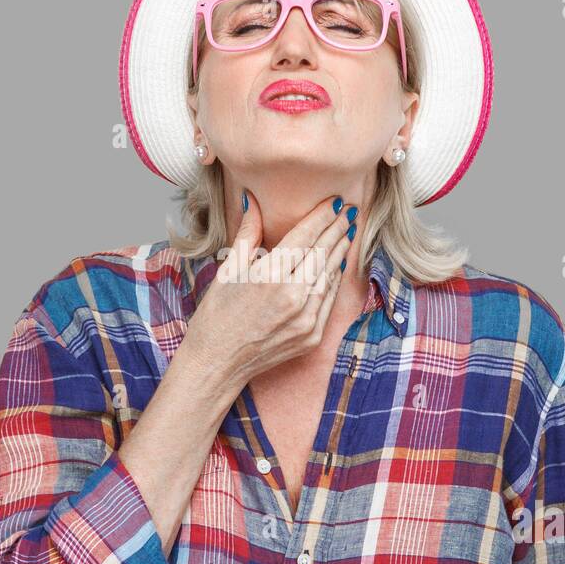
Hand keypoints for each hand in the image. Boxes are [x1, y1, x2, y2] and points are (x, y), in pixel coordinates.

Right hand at [183, 190, 353, 389]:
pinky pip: (328, 301)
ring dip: (340, 253)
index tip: (334, 203)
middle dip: (337, 230)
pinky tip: (337, 265)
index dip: (321, 217)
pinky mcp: (312, 336)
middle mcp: (292, 296)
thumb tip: (253, 201)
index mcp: (269, 276)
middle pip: (322, 254)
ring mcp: (305, 319)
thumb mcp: (228, 270)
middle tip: (347, 213)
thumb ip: (247, 234)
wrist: (218, 363)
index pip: (304, 237)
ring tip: (346, 234)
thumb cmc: (217, 315)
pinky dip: (333, 280)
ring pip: (330, 276)